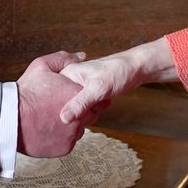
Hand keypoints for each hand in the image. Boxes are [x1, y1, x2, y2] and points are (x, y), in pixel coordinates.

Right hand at [17, 51, 102, 157]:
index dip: (80, 94)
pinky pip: (69, 141)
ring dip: (70, 124)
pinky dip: (61, 137)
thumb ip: (64, 59)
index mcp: (77, 95)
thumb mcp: (42, 66)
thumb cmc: (25, 93)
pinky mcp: (66, 147)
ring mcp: (74, 133)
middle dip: (78, 110)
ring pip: (79, 128)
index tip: (67, 95)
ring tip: (51, 117)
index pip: (92, 96)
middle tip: (57, 106)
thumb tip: (81, 57)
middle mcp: (80, 115)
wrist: (9, 119)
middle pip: (89, 113)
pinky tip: (48, 127)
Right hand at [58, 38, 176, 123]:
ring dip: (86, 112)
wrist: (135, 68)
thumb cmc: (117, 72)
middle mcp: (69, 81)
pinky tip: (99, 105)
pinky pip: (82, 110)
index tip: (73, 112)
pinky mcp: (86, 95)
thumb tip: (63, 119)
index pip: (52, 97)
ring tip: (99, 101)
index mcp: (66, 74)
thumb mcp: (97, 89)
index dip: (60, 108)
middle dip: (78, 111)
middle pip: (63, 106)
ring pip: (74, 110)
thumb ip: (80, 103)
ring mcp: (77, 88)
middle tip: (93, 102)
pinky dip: (90, 112)